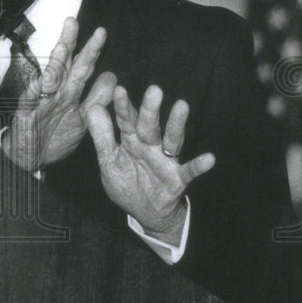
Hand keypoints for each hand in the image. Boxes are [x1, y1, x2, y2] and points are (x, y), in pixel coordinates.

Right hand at [1, 19, 108, 170]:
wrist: (30, 160)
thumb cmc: (54, 137)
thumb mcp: (82, 120)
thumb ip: (97, 99)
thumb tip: (112, 76)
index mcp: (70, 93)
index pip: (82, 67)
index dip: (92, 51)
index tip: (101, 33)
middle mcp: (56, 93)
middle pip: (65, 65)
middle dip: (70, 43)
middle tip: (74, 22)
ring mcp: (40, 102)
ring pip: (49, 78)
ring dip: (54, 61)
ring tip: (61, 43)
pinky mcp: (26, 116)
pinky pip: (30, 103)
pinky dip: (35, 92)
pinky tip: (41, 82)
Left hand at [84, 82, 215, 242]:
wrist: (145, 212)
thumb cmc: (126, 181)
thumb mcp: (109, 160)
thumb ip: (102, 136)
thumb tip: (92, 108)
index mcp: (131, 140)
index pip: (126, 120)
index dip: (123, 107)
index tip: (118, 90)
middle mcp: (150, 145)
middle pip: (149, 125)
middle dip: (150, 109)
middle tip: (153, 90)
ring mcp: (165, 160)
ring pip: (171, 139)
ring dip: (176, 124)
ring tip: (182, 106)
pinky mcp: (178, 177)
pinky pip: (189, 171)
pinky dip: (199, 165)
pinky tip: (209, 158)